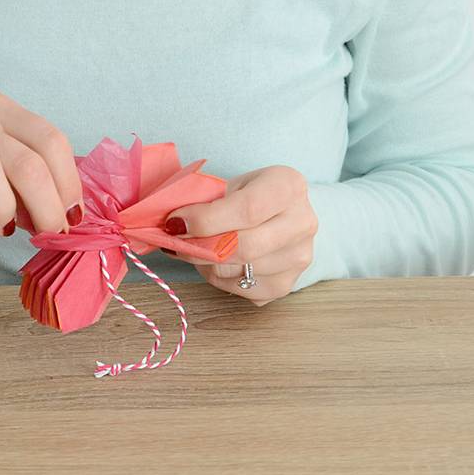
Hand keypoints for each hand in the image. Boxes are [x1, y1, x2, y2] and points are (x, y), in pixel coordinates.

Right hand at [0, 92, 82, 236]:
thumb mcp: (9, 177)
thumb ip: (38, 184)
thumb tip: (70, 215)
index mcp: (4, 113)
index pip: (52, 140)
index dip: (69, 184)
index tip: (71, 218)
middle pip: (26, 160)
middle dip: (47, 206)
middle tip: (48, 233)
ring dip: (3, 207)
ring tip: (5, 229)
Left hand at [162, 166, 317, 305]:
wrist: (281, 215)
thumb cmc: (248, 195)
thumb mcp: (229, 184)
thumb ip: (203, 200)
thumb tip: (169, 225)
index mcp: (289, 186)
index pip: (247, 209)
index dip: (206, 220)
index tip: (175, 222)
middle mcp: (303, 223)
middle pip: (244, 247)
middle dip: (199, 246)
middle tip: (176, 240)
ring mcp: (298, 258)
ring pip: (236, 272)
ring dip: (205, 263)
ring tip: (199, 247)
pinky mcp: (286, 285)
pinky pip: (238, 289)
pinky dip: (218, 278)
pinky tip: (216, 262)